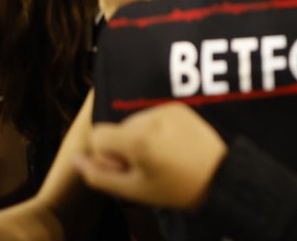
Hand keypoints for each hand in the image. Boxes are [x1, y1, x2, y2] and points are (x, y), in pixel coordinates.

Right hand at [76, 103, 226, 210]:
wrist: (220, 176)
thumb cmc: (176, 189)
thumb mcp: (133, 190)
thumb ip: (98, 175)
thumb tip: (76, 159)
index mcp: (139, 139)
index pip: (98, 135)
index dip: (106, 156)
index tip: (127, 169)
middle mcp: (151, 117)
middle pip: (116, 128)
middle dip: (123, 148)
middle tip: (147, 168)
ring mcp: (167, 109)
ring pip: (133, 122)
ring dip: (138, 139)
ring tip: (161, 158)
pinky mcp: (178, 107)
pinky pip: (151, 116)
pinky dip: (154, 130)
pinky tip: (171, 146)